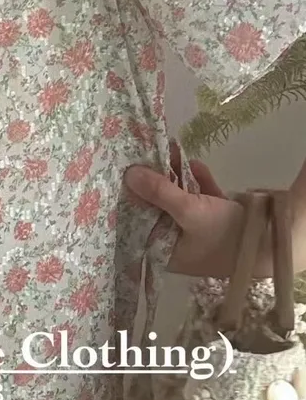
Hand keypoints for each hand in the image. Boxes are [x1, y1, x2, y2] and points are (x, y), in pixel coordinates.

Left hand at [123, 141, 268, 278]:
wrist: (271, 239)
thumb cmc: (222, 234)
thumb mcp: (187, 211)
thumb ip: (159, 192)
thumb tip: (130, 174)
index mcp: (163, 249)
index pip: (138, 221)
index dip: (133, 197)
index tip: (127, 172)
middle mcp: (176, 241)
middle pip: (158, 206)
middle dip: (157, 180)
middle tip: (151, 153)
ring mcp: (196, 229)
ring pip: (179, 198)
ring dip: (177, 175)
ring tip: (172, 150)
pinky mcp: (215, 217)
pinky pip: (200, 197)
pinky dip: (197, 181)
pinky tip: (194, 165)